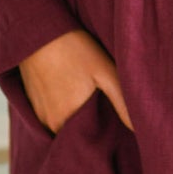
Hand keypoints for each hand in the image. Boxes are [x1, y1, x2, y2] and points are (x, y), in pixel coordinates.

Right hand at [19, 26, 134, 133]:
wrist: (38, 32)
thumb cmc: (75, 50)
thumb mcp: (105, 72)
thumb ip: (123, 103)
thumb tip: (140, 129)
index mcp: (69, 121)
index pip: (90, 141)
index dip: (104, 136)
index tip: (114, 123)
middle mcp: (50, 124)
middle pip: (76, 135)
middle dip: (91, 128)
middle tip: (103, 108)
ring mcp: (39, 115)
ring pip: (63, 126)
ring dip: (76, 119)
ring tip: (88, 100)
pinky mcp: (32, 105)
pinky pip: (52, 117)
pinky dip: (63, 111)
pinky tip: (71, 93)